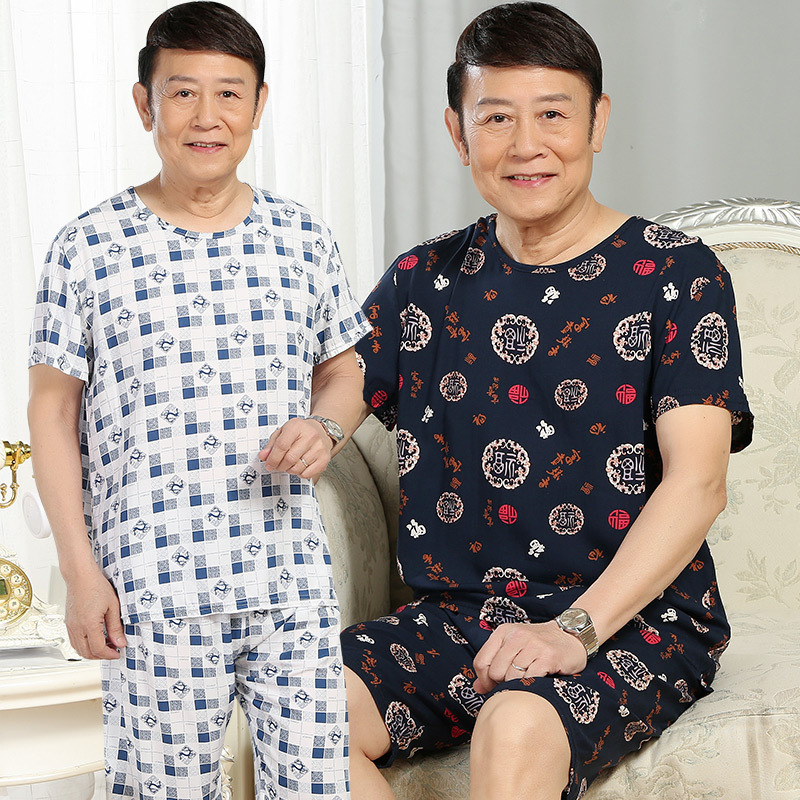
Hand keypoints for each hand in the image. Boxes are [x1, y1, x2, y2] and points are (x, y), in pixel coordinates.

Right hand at [64, 564, 126, 659]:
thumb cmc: (96, 586)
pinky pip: (74, 641)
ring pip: (78, 649)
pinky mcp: (68, 623)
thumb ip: (116, 627)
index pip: (98, 649)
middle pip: (87, 653)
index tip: (118, 653)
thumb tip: (120, 642)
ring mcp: (70, 626)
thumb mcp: (113, 606)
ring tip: (106, 645)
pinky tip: (95, 638)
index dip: (109, 655)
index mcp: (89, 624)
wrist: (80, 576)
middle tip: (113, 651)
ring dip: (92, 652)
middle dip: (101, 656)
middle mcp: (77, 628)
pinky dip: (84, 645)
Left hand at [259, 418, 333, 480]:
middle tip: (278, 465)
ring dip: (289, 470)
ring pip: (297, 468)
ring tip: (290, 464)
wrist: (321, 431)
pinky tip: (300, 466)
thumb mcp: (283, 432)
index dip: (272, 458)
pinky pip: (307, 474)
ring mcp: (319, 447)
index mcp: (297, 426)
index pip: (282, 445)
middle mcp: (310, 436)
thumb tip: (263, 456)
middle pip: (289, 458)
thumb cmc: (300, 432)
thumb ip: (271, 444)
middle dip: (280, 466)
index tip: (269, 464)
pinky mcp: (325, 458)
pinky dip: (300, 474)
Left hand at [473, 620, 587, 692]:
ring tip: (526, 682)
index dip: (484, 680)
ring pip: (511, 677)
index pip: (481, 661)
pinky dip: (531, 686)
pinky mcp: (548, 656)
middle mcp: (516, 635)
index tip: (493, 687)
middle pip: (495, 672)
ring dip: (517, 686)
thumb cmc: (538, 645)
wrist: (571, 636)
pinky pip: (530, 679)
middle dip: (501, 684)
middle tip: (513, 685)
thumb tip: (477, 688)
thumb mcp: (513, 648)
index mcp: (503, 632)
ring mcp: (533, 645)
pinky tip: (537, 682)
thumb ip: (494, 664)